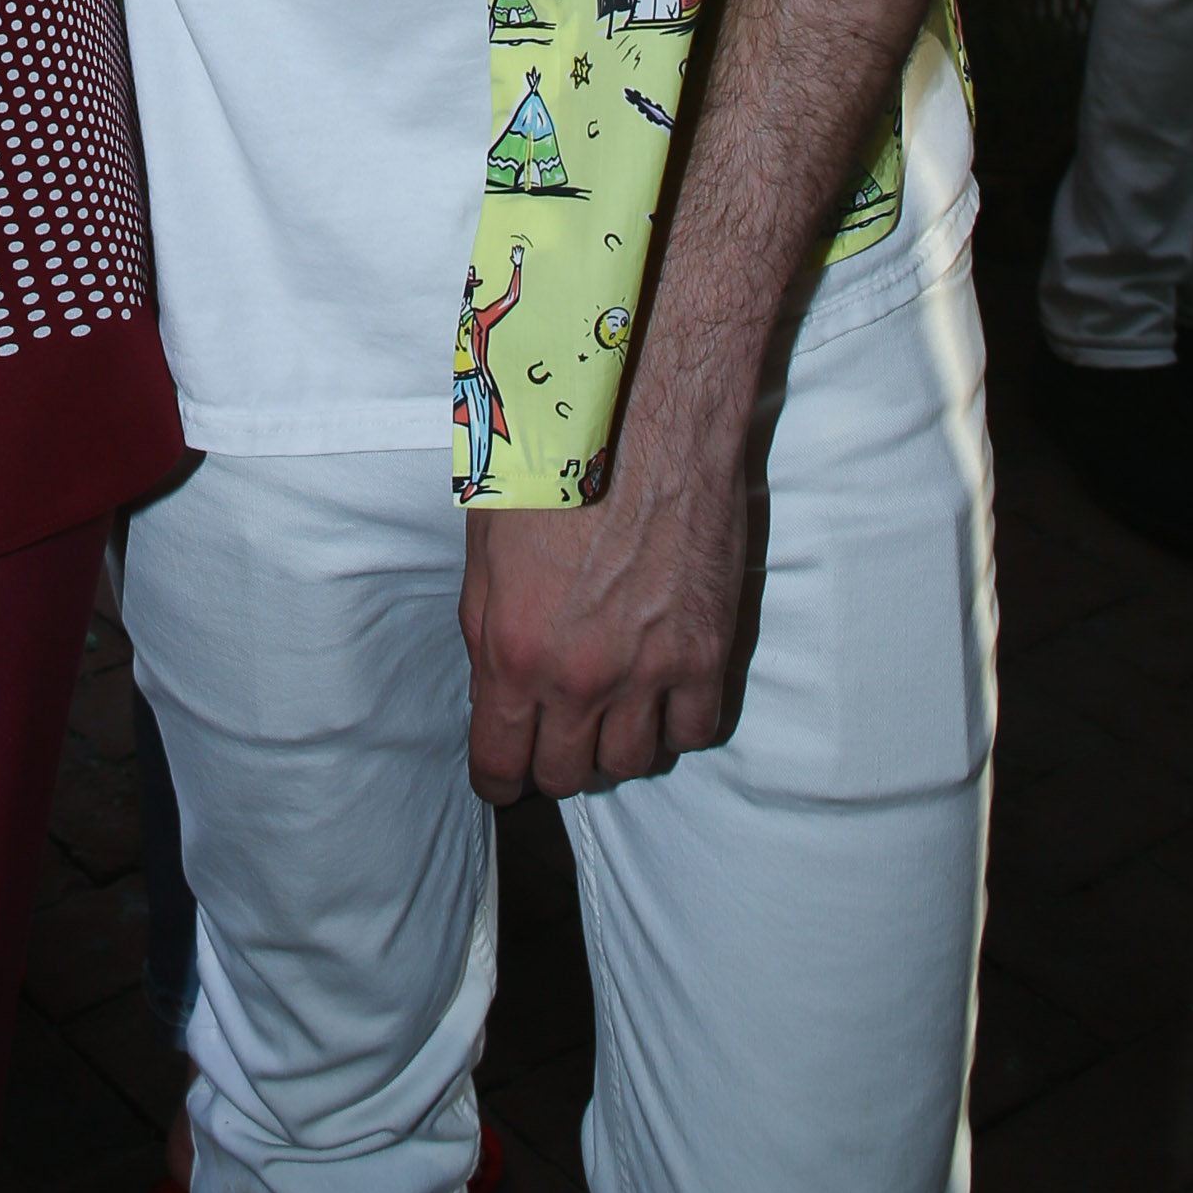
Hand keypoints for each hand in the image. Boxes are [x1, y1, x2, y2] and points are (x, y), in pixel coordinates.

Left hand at [459, 464, 745, 802]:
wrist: (642, 415)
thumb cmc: (553, 461)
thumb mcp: (485, 545)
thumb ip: (487, 627)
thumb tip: (494, 682)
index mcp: (510, 648)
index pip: (500, 763)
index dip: (499, 777)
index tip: (505, 775)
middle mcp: (578, 676)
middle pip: (568, 773)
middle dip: (555, 760)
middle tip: (558, 731)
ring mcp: (648, 670)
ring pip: (632, 762)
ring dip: (617, 742)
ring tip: (611, 707)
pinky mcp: (707, 652)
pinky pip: (694, 731)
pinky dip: (677, 722)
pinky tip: (664, 692)